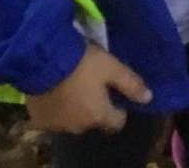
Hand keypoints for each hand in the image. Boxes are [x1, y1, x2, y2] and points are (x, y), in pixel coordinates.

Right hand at [25, 45, 151, 134]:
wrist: (43, 60)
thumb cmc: (82, 63)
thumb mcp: (112, 67)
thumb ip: (131, 83)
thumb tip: (149, 98)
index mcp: (98, 116)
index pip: (117, 122)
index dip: (119, 107)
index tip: (115, 91)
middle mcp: (79, 127)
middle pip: (94, 120)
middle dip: (96, 106)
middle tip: (94, 83)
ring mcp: (57, 125)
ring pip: (73, 119)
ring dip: (76, 107)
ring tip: (74, 83)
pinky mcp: (39, 120)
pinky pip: (54, 116)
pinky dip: (57, 107)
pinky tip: (56, 89)